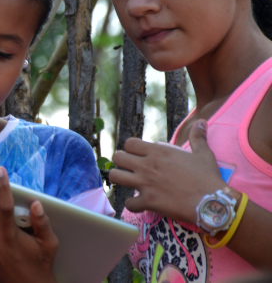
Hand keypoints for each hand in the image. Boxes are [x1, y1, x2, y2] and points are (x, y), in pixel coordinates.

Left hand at [109, 119, 226, 222]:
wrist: (212, 202)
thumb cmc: (208, 177)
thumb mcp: (203, 153)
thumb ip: (197, 137)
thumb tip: (201, 122)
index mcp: (158, 152)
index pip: (129, 143)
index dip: (131, 149)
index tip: (137, 155)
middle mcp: (147, 165)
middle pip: (117, 157)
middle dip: (121, 162)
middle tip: (129, 168)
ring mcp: (145, 184)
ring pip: (115, 177)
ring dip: (120, 180)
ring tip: (129, 182)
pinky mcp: (148, 201)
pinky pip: (128, 203)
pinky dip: (132, 204)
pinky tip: (139, 204)